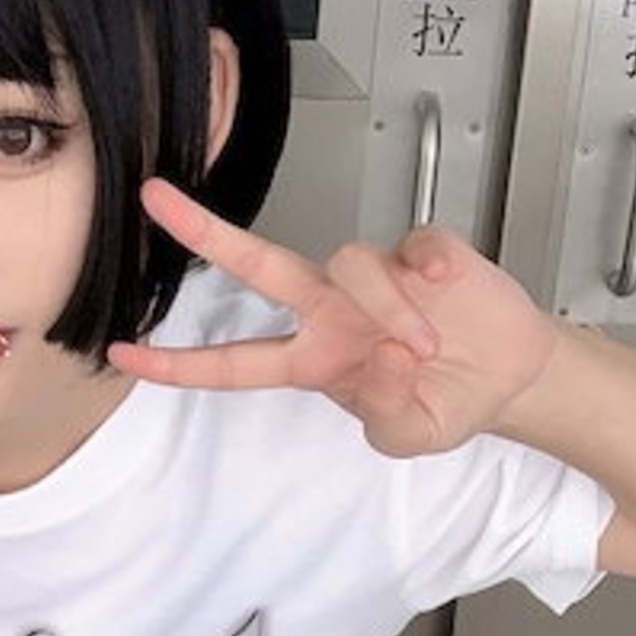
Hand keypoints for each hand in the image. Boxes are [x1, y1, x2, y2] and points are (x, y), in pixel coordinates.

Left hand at [109, 179, 560, 457]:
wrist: (512, 379)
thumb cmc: (446, 402)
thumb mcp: (410, 436)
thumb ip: (385, 414)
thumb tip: (378, 360)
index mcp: (314, 360)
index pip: (232, 362)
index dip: (177, 363)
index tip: (123, 354)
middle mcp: (331, 310)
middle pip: (257, 264)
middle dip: (205, 231)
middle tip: (156, 199)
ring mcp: (374, 277)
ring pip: (353, 264)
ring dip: (388, 306)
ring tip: (426, 348)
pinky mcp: (423, 252)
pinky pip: (411, 245)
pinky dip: (427, 266)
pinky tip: (445, 285)